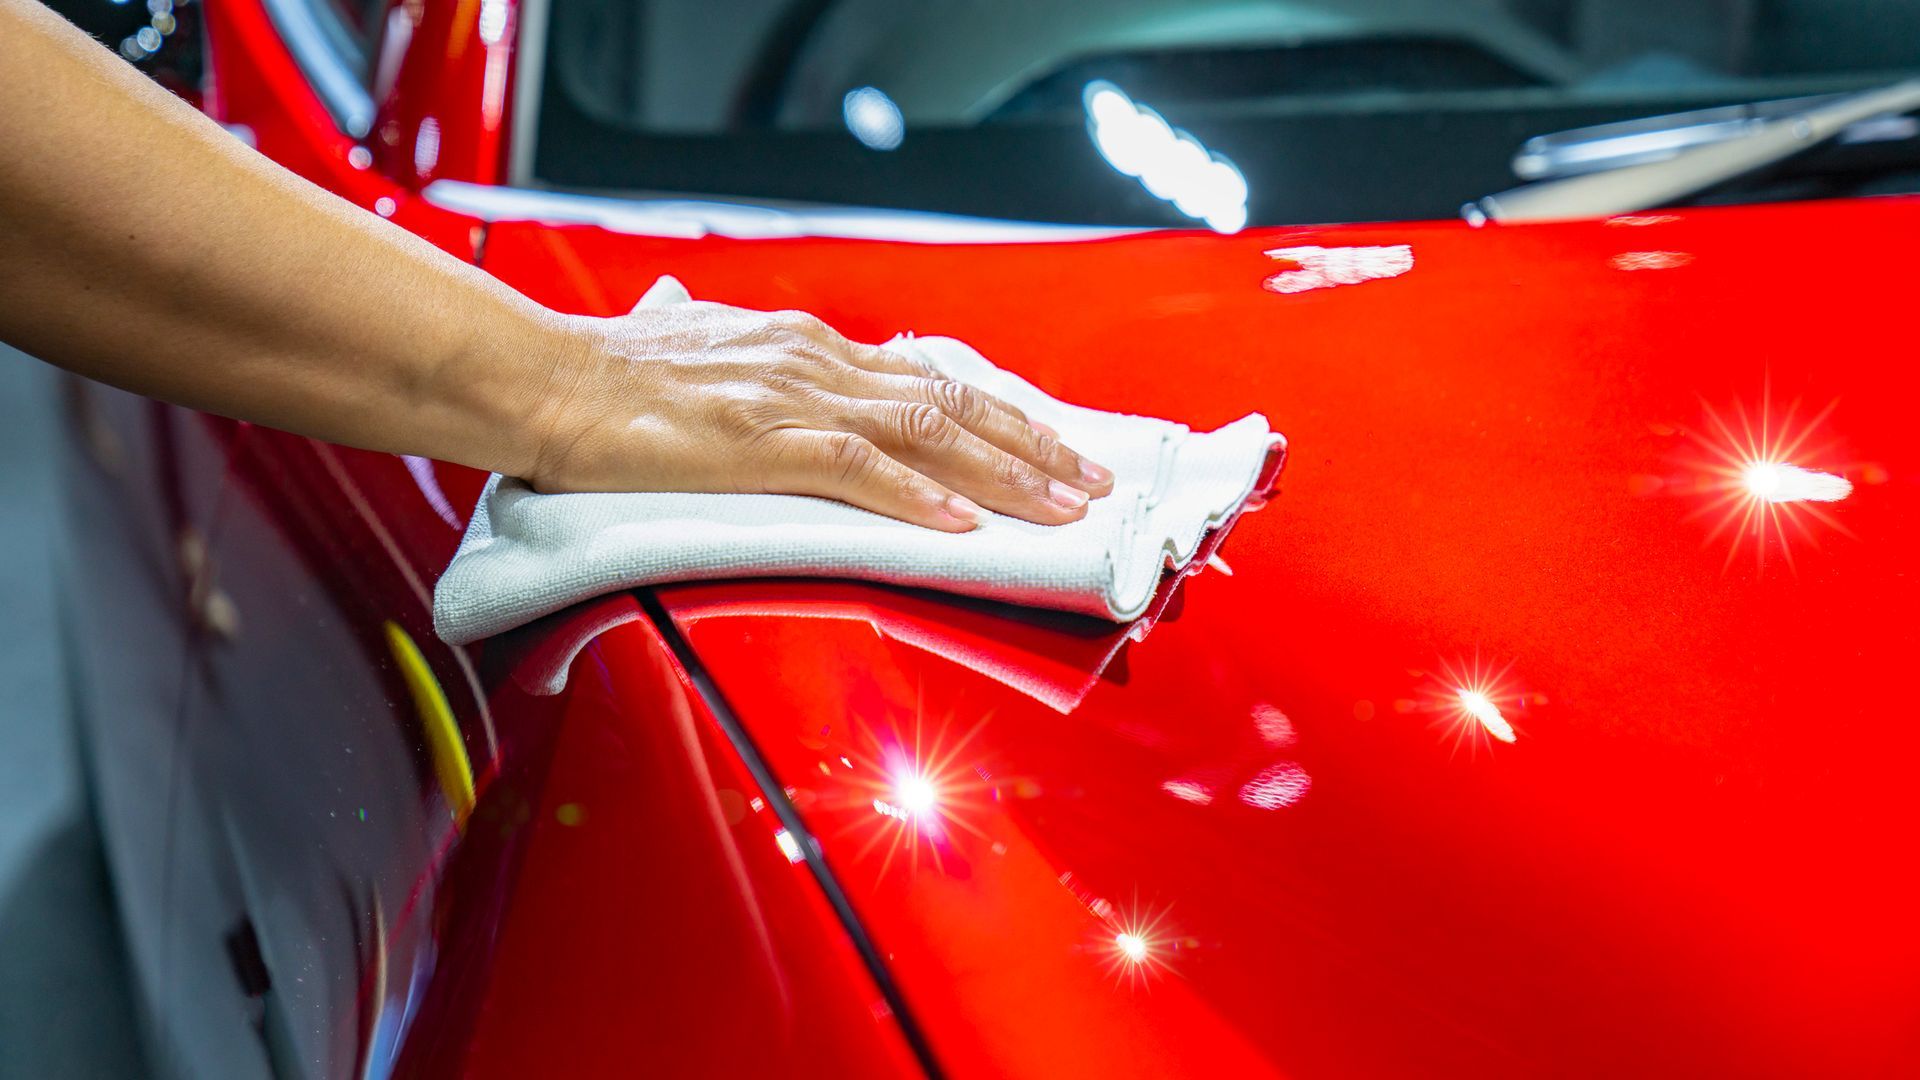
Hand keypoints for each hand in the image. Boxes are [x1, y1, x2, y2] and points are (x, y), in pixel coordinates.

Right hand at [524, 301, 1114, 530]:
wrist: (542, 378)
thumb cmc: (604, 370)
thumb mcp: (677, 339)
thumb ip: (705, 336)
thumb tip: (684, 311)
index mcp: (804, 347)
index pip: (926, 377)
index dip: (997, 413)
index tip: (1047, 441)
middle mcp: (815, 363)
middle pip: (948, 402)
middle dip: (1031, 444)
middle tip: (1090, 479)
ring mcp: (792, 401)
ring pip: (924, 433)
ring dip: (1001, 473)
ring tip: (1058, 506)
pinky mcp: (759, 443)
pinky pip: (856, 470)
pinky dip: (915, 496)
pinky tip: (959, 521)